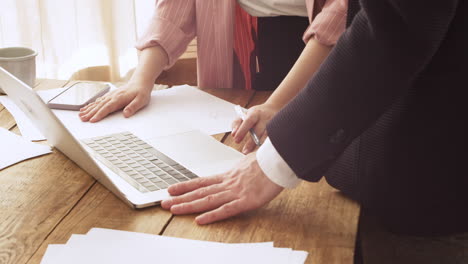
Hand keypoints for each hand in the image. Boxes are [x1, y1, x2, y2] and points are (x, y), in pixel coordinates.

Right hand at [78, 81, 152, 121]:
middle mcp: (113, 97)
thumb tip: (126, 114)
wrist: (140, 82)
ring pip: (97, 103)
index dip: (99, 114)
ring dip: (88, 109)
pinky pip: (99, 100)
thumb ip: (133, 107)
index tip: (93, 120)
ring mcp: (111, 96)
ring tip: (81, 114)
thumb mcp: (141, 100)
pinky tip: (87, 107)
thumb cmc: (141, 92)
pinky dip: (92, 104)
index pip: (107, 108)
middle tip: (82, 119)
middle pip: (99, 106)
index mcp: (119, 99)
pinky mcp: (110, 95)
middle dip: (90, 113)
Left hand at [161, 153, 283, 224]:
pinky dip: (212, 215)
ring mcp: (235, 192)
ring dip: (189, 205)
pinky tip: (200, 219)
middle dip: (181, 197)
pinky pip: (226, 210)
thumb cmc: (267, 161)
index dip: (186, 186)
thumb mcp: (249, 163)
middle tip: (164, 202)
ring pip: (208, 200)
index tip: (171, 189)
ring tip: (174, 209)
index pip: (202, 182)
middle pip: (200, 192)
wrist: (278, 160)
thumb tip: (239, 169)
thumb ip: (241, 169)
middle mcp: (228, 183)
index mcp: (228, 175)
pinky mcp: (246, 201)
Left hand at [231, 103, 279, 153]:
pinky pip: (274, 139)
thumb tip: (233, 134)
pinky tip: (264, 152)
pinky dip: (268, 146)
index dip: (242, 130)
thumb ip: (236, 123)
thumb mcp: (244, 115)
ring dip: (260, 145)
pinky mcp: (278, 129)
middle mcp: (265, 118)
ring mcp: (273, 124)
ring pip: (267, 136)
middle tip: (244, 151)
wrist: (273, 108)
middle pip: (258, 130)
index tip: (236, 140)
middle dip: (251, 142)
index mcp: (255, 113)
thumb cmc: (256, 114)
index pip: (248, 121)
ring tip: (255, 155)